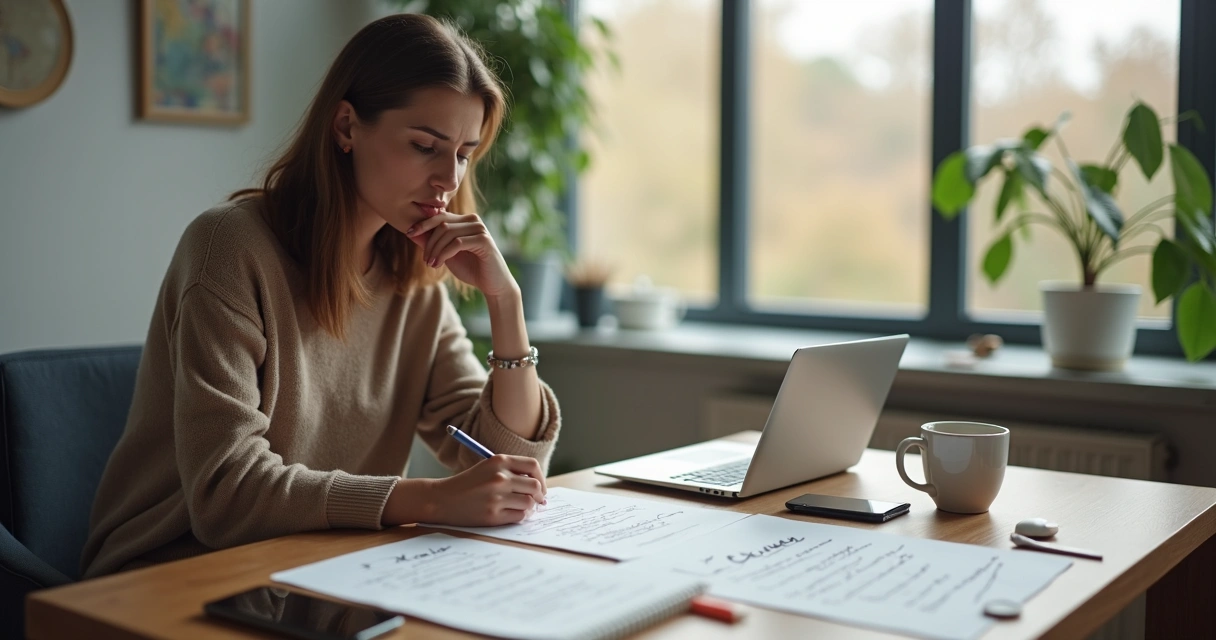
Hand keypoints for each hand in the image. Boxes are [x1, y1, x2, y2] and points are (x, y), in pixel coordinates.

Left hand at [405, 209, 517, 299]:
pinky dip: (444, 254)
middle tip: (425, 259)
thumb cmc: (471, 269)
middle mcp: (473, 220)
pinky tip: (439, 264)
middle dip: (429, 241)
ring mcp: (480, 229)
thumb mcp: (446, 255)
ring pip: (448, 232)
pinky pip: (457, 243)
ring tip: (431, 264)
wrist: (492, 284)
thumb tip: (411, 233)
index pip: (440, 216)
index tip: (409, 233)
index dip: (423, 223)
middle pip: (442, 223)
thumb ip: (432, 243)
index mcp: (465, 220)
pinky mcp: (484, 241)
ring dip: (435, 250)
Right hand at [428, 455, 546, 525]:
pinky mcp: (492, 515)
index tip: (539, 487)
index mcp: (499, 461)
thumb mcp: (488, 468)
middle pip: (535, 486)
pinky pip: (519, 516)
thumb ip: (511, 472)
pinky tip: (512, 514)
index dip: (540, 478)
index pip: (533, 466)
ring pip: (529, 503)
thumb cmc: (467, 484)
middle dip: (539, 496)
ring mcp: (496, 497)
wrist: (441, 499)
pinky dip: (520, 516)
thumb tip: (538, 487)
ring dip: (529, 507)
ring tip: (522, 508)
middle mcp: (499, 477)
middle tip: (536, 501)